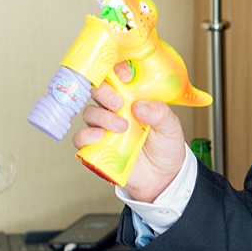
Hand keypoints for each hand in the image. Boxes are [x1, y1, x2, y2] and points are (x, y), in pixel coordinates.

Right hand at [71, 62, 189, 203]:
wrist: (164, 178)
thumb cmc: (165, 148)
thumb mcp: (171, 127)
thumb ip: (160, 113)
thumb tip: (141, 105)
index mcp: (132, 99)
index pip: (118, 78)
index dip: (117, 72)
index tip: (125, 76)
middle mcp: (115, 111)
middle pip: (98, 91)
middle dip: (104, 92)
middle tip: (118, 102)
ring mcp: (104, 129)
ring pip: (89, 114)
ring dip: (102, 117)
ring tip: (120, 127)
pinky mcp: (96, 148)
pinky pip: (80, 139)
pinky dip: (85, 137)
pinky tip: (99, 137)